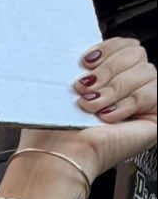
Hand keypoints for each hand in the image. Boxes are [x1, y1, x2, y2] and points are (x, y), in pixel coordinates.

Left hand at [5, 40, 156, 198]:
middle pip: (138, 53)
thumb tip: (86, 44)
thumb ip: (82, 61)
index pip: (126, 44)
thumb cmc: (51, 128)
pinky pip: (154, 93)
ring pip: (146, 71)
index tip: (85, 63)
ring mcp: (142, 104)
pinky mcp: (154, 120)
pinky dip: (128, 103)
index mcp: (107, 77)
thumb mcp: (63, 83)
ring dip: (114, 90)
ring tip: (93, 107)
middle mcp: (126, 89)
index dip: (107, 49)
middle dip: (108, 71)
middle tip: (86, 91)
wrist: (56, 154)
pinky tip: (109, 117)